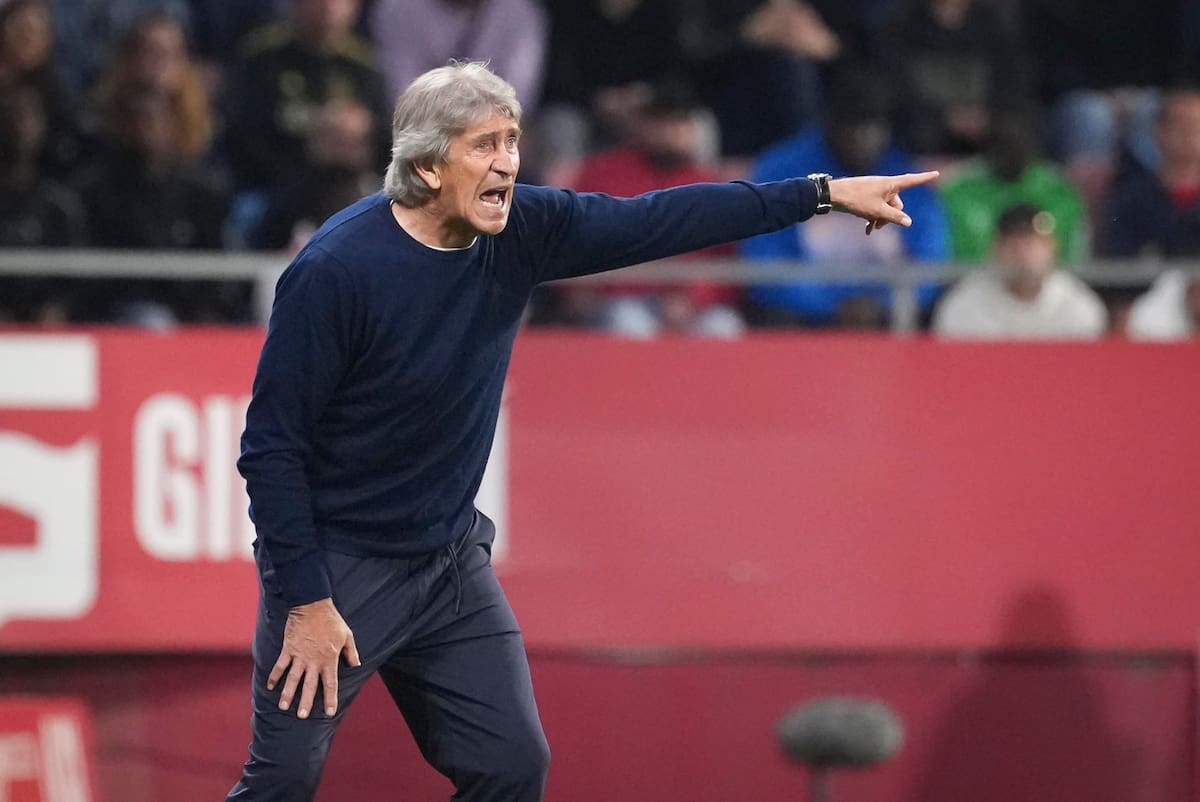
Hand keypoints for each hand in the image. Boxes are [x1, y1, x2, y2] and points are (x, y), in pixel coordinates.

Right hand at [268, 597, 359, 719]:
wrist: (312, 605)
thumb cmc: (332, 621)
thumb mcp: (347, 635)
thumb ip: (351, 652)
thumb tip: (357, 665)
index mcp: (329, 659)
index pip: (331, 684)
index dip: (330, 699)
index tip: (329, 712)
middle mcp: (314, 661)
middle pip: (309, 685)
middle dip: (306, 702)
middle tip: (302, 716)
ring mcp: (299, 656)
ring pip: (292, 679)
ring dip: (288, 693)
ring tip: (284, 707)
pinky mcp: (288, 649)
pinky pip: (280, 665)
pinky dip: (274, 676)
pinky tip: (270, 687)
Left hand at [828, 172, 939, 235]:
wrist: (834, 195)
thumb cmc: (856, 199)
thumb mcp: (877, 211)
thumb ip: (894, 217)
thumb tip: (908, 222)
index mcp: (891, 184)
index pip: (912, 181)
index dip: (924, 178)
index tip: (936, 173)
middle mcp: (885, 186)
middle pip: (897, 203)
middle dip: (891, 217)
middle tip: (879, 226)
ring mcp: (876, 191)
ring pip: (885, 208)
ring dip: (881, 219)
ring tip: (872, 229)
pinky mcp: (867, 197)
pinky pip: (876, 208)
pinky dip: (874, 218)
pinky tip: (867, 230)